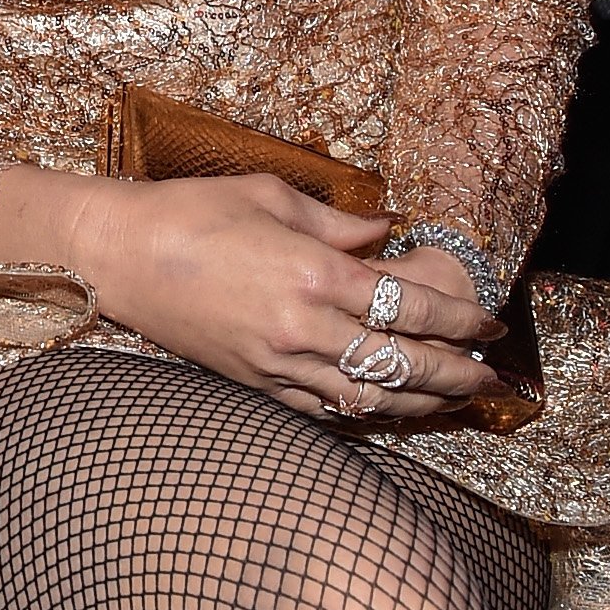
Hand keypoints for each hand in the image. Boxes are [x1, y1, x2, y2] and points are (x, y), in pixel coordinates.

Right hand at [0, 164, 499, 419]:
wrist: (117, 254)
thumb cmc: (189, 211)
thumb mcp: (270, 197)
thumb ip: (338, 223)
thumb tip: (384, 233)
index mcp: (315, 273)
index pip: (412, 305)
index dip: (461, 319)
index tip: (491, 323)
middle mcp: (304, 326)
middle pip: (403, 362)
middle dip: (456, 371)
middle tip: (490, 374)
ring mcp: (278, 363)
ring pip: (370, 397)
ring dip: (421, 402)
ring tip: (454, 400)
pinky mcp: (255, 382)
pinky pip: (324, 409)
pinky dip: (366, 412)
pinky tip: (389, 409)